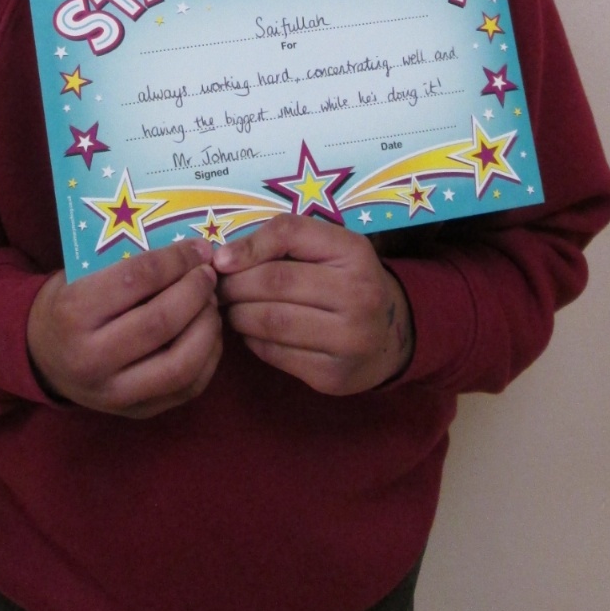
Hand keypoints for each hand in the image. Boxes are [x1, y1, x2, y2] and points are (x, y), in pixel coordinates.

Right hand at [27, 239, 222, 418]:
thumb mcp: (80, 274)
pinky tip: (208, 331)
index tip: (198, 248)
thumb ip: (127, 263)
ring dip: (207, 327)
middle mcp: (91, 359)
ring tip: (211, 303)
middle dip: (196, 292)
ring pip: (181, 364)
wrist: (43, 358)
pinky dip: (208, 356)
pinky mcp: (136, 412)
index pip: (136, 279)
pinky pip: (187, 387)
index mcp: (73, 313)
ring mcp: (114, 393)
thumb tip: (188, 250)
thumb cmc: (68, 304)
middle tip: (209, 274)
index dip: (175, 260)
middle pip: (161, 322)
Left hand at [214, 216, 413, 393]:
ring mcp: (349, 340)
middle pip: (274, 282)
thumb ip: (281, 241)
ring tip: (231, 308)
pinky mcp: (333, 375)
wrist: (390, 337)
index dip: (248, 245)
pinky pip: (275, 354)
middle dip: (234, 284)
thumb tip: (222, 260)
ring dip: (237, 314)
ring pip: (270, 321)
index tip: (220, 259)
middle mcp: (359, 295)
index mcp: (355, 252)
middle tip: (219, 287)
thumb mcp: (328, 249)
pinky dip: (252, 341)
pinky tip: (251, 332)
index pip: (290, 234)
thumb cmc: (345, 281)